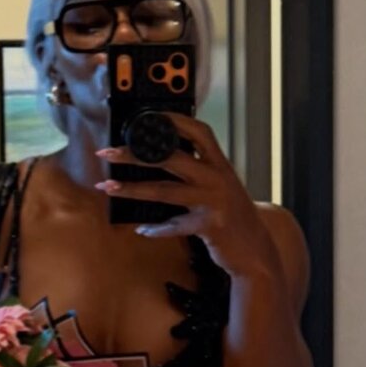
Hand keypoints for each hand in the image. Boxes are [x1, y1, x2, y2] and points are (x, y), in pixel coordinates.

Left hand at [95, 112, 281, 281]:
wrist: (255, 249)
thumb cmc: (234, 217)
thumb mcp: (223, 187)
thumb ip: (202, 172)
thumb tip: (165, 159)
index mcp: (220, 164)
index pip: (198, 131)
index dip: (172, 121)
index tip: (145, 117)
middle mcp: (218, 178)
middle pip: (171, 158)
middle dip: (135, 154)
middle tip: (109, 153)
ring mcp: (214, 201)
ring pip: (165, 191)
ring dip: (133, 189)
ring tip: (109, 187)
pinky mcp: (208, 226)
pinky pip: (175, 226)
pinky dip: (157, 229)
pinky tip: (143, 229)